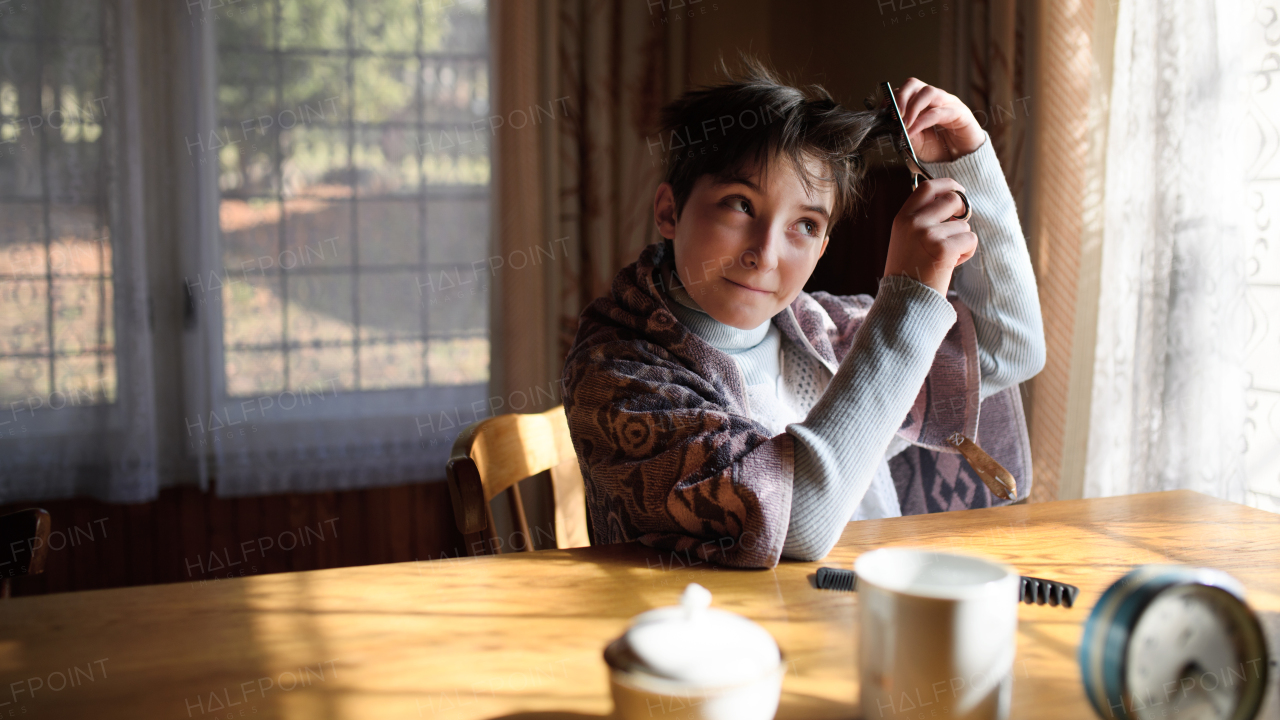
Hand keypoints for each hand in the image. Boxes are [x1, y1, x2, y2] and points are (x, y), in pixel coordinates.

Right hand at [884, 178, 976, 295]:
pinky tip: (951, 264)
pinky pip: (970, 239)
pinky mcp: (943, 249)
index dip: (948, 185)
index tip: (958, 191)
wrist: (904, 299)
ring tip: (946, 257)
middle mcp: (913, 222)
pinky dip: (967, 253)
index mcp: (902, 217)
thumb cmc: (909, 271)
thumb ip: (921, 218)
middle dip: (963, 211)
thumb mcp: (905, 238)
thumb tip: (954, 201)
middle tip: (960, 226)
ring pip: (964, 224)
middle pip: (952, 199)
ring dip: (962, 240)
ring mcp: (927, 234)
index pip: (927, 187)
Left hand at [893, 78, 983, 162]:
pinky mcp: (960, 113)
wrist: (961, 160)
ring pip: (928, 92)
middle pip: (914, 84)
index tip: (882, 111)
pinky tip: (912, 131)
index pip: (904, 90)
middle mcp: (934, 99)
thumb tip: (890, 126)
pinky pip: (939, 112)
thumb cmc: (938, 149)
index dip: (891, 99)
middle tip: (893, 114)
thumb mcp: (915, 142)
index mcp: (921, 103)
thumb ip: (904, 133)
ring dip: (912, 107)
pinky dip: (922, 121)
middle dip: (900, 96)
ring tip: (903, 124)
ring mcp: (948, 103)